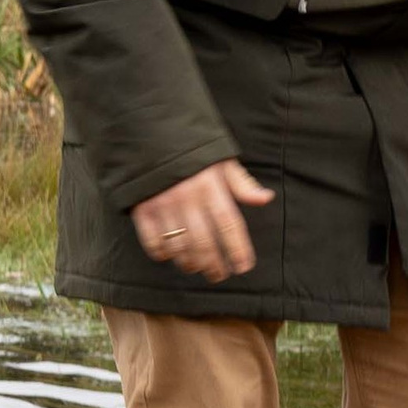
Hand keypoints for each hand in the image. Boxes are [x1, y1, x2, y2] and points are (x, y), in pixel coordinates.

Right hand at [131, 159, 273, 280]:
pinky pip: (152, 242)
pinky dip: (162, 253)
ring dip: (190, 263)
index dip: (238, 249)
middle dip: (214, 264)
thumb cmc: (192, 150)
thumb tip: (266, 198)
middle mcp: (187, 198)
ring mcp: (163, 205)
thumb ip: (242, 183)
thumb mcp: (221, 161)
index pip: (230, 225)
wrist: (150, 132)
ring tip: (197, 268)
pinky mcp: (141, 209)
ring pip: (179, 247)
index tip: (244, 266)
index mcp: (211, 186)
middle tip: (219, 275)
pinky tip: (170, 255)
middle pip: (204, 242)